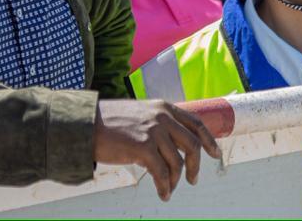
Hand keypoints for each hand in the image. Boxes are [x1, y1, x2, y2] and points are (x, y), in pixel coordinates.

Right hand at [93, 99, 219, 201]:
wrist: (86, 124)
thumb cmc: (109, 122)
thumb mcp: (140, 114)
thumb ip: (158, 123)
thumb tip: (173, 146)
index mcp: (163, 107)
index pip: (196, 123)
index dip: (209, 140)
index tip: (215, 153)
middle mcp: (162, 117)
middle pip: (192, 145)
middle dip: (195, 166)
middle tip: (192, 180)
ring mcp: (153, 131)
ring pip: (177, 163)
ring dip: (175, 181)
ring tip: (168, 189)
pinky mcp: (143, 147)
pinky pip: (162, 173)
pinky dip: (164, 187)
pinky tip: (163, 193)